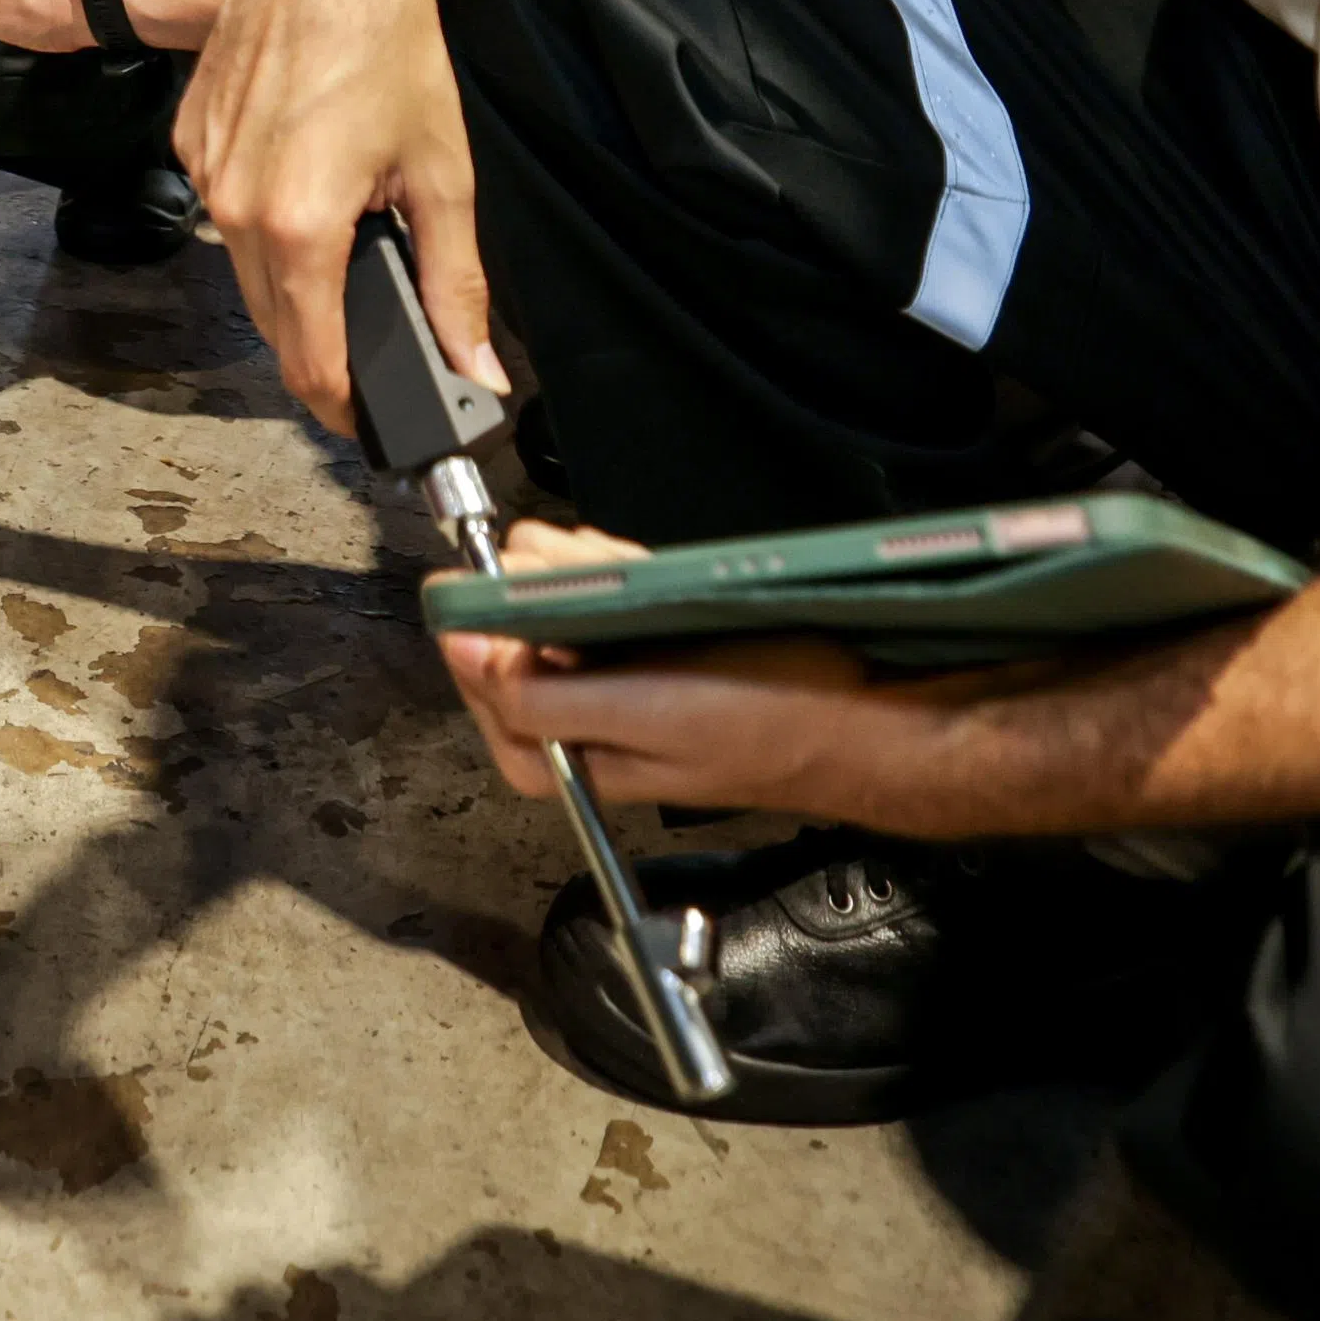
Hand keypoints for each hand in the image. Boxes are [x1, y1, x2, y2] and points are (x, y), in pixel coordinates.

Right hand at [176, 0, 485, 441]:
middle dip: (324, 351)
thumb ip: (457, 285)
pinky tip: (307, 188)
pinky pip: (222, 211)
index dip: (346, 408)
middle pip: (274, 328)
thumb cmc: (393, 44)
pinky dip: (262, 224)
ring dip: (292, 289)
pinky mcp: (189, 136)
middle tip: (376, 344)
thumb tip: (477, 372)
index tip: (373, 421)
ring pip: (245, 273)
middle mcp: (234, 204)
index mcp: (299, 224)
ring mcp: (204, 168)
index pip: (310, 363)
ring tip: (348, 262)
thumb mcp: (444, 174)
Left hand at [432, 529, 890, 810]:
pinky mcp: (648, 649)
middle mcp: (573, 722)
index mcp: (556, 758)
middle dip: (544, 580)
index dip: (492, 612)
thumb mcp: (643, 717)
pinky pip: (601, 593)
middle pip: (510, 627)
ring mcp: (611, 681)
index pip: (473, 670)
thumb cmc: (766, 723)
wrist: (863, 710)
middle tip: (585, 562)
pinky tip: (639, 562)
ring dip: (579, 565)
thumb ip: (540, 695)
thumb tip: (455, 648)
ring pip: (553, 598)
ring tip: (623, 563)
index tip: (523, 573)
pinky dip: (613, 565)